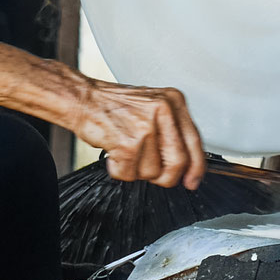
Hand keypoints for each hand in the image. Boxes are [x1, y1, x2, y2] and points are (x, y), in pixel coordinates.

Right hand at [72, 80, 206, 189]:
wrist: (82, 98)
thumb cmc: (115, 105)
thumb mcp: (152, 107)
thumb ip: (172, 132)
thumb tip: (188, 167)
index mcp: (173, 101)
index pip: (195, 141)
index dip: (196, 167)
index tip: (193, 180)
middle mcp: (163, 110)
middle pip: (178, 162)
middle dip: (165, 176)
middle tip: (153, 173)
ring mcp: (145, 126)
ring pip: (152, 172)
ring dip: (135, 170)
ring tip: (125, 150)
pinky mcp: (127, 143)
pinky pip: (129, 174)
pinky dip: (119, 170)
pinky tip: (113, 152)